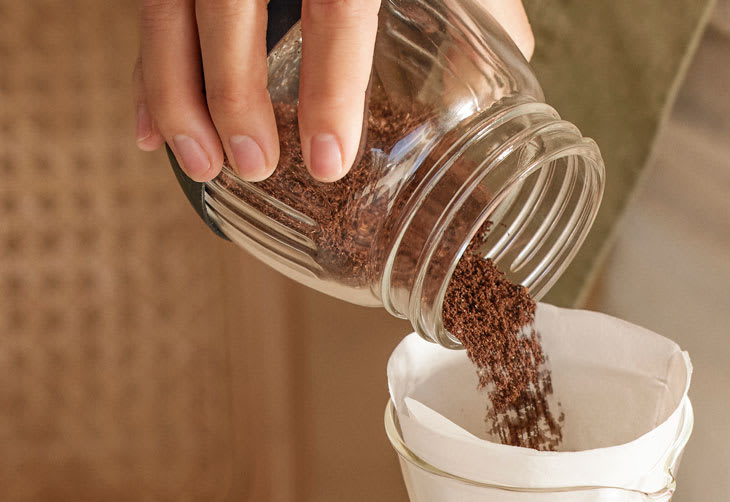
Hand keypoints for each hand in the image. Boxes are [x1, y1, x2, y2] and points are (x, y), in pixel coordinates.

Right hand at [133, 0, 533, 183]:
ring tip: (200, 167)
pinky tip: (152, 134)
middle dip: (234, 92)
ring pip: (168, 3)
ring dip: (174, 91)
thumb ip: (478, 20)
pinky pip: (151, 7)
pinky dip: (149, 74)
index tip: (328, 159)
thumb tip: (489, 111)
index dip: (331, 86)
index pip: (338, 4)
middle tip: (255, 167)